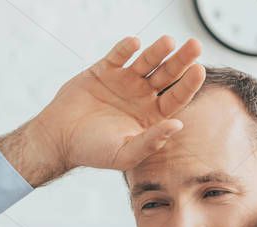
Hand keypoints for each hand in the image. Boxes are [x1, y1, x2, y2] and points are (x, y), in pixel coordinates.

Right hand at [0, 35, 205, 185]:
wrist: (58, 138)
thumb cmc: (92, 151)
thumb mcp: (124, 154)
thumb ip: (151, 142)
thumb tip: (178, 125)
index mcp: (150, 116)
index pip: (176, 98)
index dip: (188, 84)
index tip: (198, 70)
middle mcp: (141, 96)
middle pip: (167, 75)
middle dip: (181, 60)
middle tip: (195, 45)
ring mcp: (123, 81)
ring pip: (146, 61)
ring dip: (158, 51)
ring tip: (168, 42)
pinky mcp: (104, 70)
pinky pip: (118, 55)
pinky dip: (126, 48)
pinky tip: (135, 43)